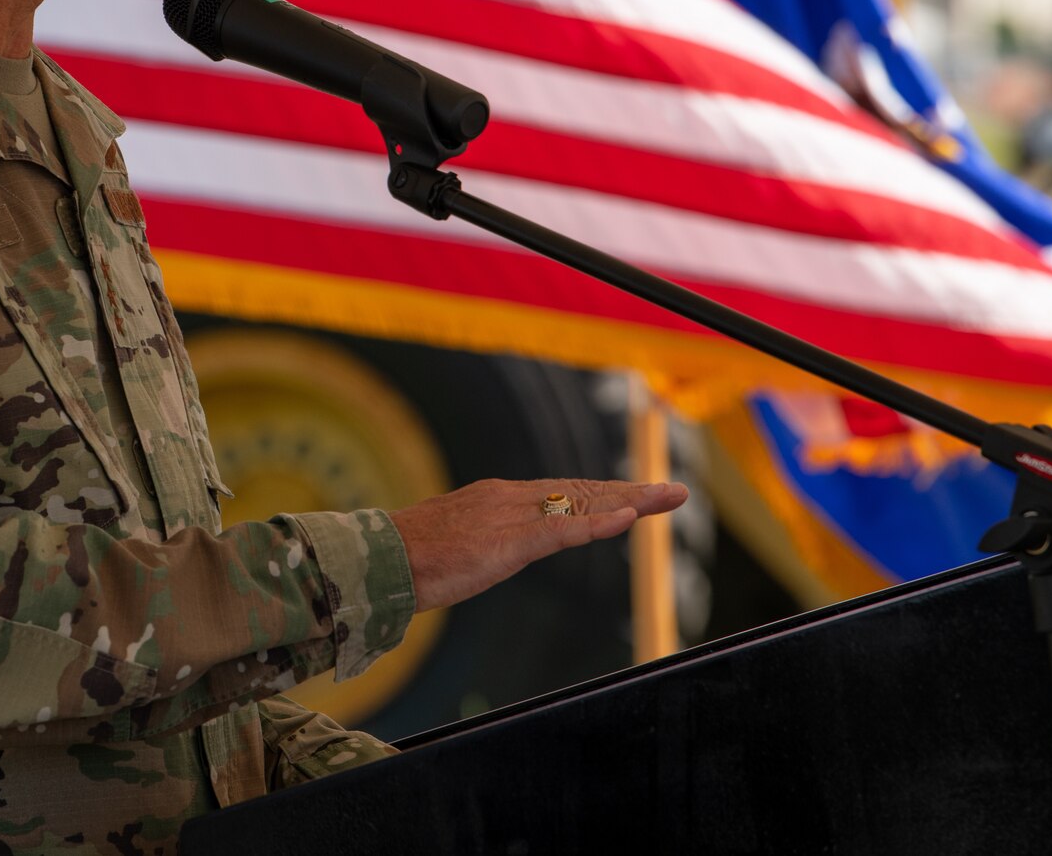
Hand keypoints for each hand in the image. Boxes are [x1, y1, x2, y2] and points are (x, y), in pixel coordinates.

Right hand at [390, 478, 687, 612]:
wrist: (377, 561)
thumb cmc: (408, 560)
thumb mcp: (457, 546)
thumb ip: (483, 542)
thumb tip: (489, 552)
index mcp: (498, 500)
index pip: (563, 494)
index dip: (604, 495)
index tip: (637, 498)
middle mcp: (510, 499)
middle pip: (583, 491)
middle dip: (631, 493)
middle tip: (674, 491)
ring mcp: (510, 518)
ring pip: (582, 503)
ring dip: (630, 501)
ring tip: (667, 497)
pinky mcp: (506, 542)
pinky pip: (562, 530)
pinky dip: (598, 524)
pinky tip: (629, 519)